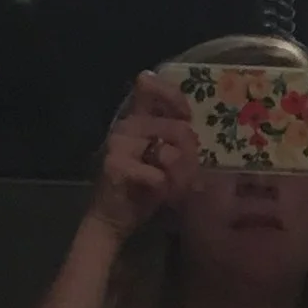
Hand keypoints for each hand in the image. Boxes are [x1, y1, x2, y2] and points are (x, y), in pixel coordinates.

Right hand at [87, 79, 199, 246]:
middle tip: (190, 178)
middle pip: (179, 130)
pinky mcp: (116, 165)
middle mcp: (125, 125)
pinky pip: (159, 176)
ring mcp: (118, 144)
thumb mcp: (164, 159)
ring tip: (176, 190)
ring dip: (182, 178)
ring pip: (171, 154)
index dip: (173, 97)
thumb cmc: (143, 188)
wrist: (112, 219)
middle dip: (192, 159)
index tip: (187, 117)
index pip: (149, 88)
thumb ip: (176, 140)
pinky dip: (166, 190)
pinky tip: (160, 196)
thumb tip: (195, 133)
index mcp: (137, 119)